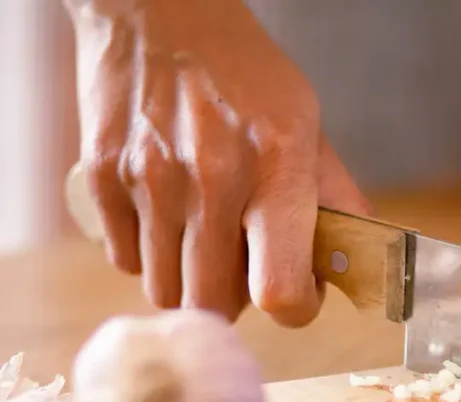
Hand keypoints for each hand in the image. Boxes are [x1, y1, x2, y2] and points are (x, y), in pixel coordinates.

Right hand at [66, 0, 369, 325]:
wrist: (160, 13)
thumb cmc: (247, 76)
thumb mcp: (310, 128)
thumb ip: (335, 202)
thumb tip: (354, 267)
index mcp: (276, 168)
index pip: (280, 292)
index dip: (294, 309)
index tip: (296, 296)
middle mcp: (210, 179)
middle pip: (214, 305)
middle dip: (238, 301)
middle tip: (246, 269)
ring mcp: (149, 181)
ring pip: (166, 292)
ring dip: (191, 282)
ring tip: (206, 239)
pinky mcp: (101, 178)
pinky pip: (126, 261)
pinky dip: (151, 255)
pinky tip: (169, 217)